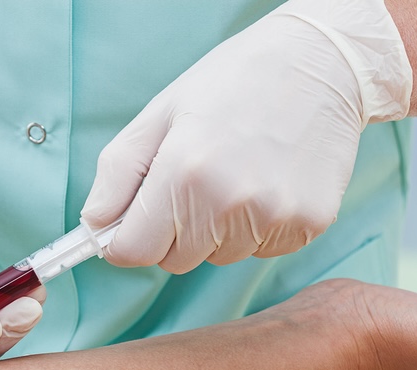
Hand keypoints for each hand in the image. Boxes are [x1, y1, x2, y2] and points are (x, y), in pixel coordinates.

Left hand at [81, 0, 411, 273]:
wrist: (322, 63)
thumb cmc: (234, 83)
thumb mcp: (160, 114)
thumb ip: (118, 174)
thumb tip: (95, 226)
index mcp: (183, 171)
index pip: (133, 252)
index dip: (128, 240)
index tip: (136, 222)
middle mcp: (228, 201)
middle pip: (175, 260)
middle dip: (174, 231)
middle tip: (197, 179)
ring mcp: (273, 216)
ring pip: (218, 257)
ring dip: (217, 229)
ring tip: (238, 173)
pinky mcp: (308, 225)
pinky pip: (260, 251)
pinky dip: (256, 227)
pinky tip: (268, 182)